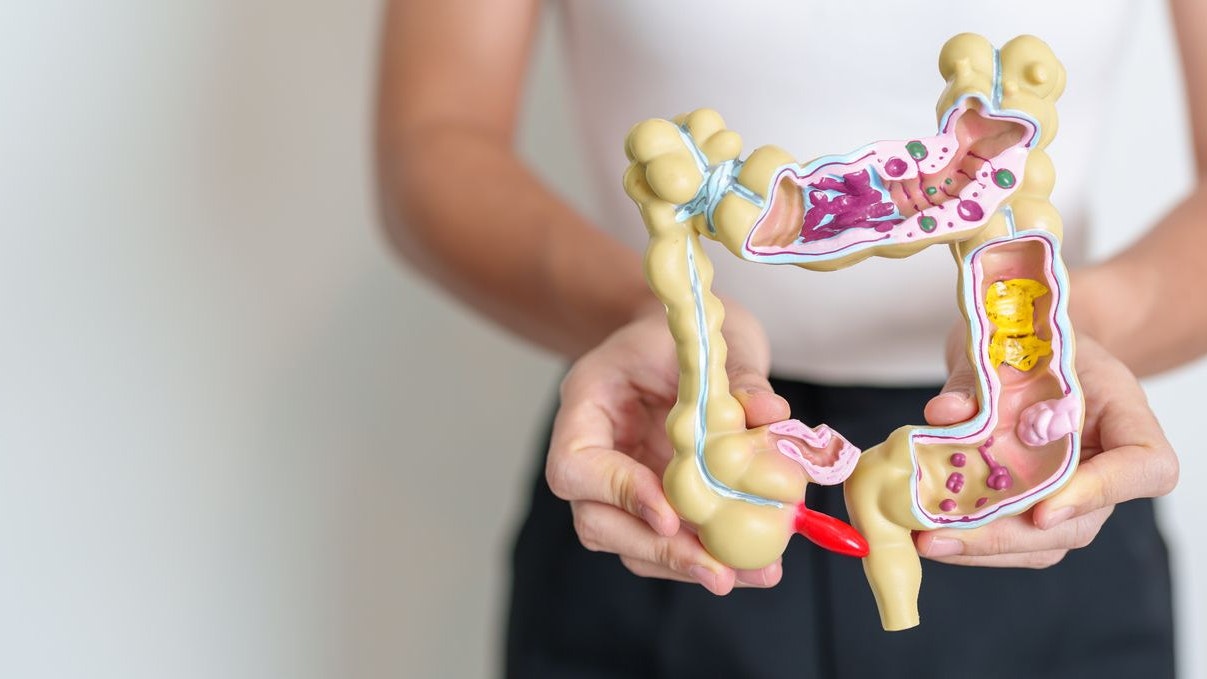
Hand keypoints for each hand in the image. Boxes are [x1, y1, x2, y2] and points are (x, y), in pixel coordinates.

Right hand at [545, 303, 789, 593]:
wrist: (679, 332)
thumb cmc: (682, 328)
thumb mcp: (708, 338)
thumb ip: (737, 377)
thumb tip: (771, 417)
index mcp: (587, 404)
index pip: (575, 467)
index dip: (617, 494)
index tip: (670, 514)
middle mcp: (595, 452)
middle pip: (598, 522)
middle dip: (660, 551)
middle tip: (719, 571)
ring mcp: (620, 482)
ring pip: (633, 544)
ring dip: (689, 565)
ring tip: (753, 574)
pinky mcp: (654, 502)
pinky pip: (669, 541)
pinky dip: (708, 555)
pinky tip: (755, 566)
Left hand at [916, 330, 1179, 566]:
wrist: (1030, 344)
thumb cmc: (1032, 340)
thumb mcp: (1009, 342)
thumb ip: (978, 379)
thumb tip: (944, 414)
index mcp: (1126, 414)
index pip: (1145, 467)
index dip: (1101, 492)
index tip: (1043, 509)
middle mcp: (1107, 464)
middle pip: (1081, 522)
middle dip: (1009, 536)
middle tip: (945, 535)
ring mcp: (1075, 493)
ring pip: (1044, 541)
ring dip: (983, 548)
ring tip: (926, 541)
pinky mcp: (1037, 505)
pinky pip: (1014, 537)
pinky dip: (971, 541)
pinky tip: (927, 536)